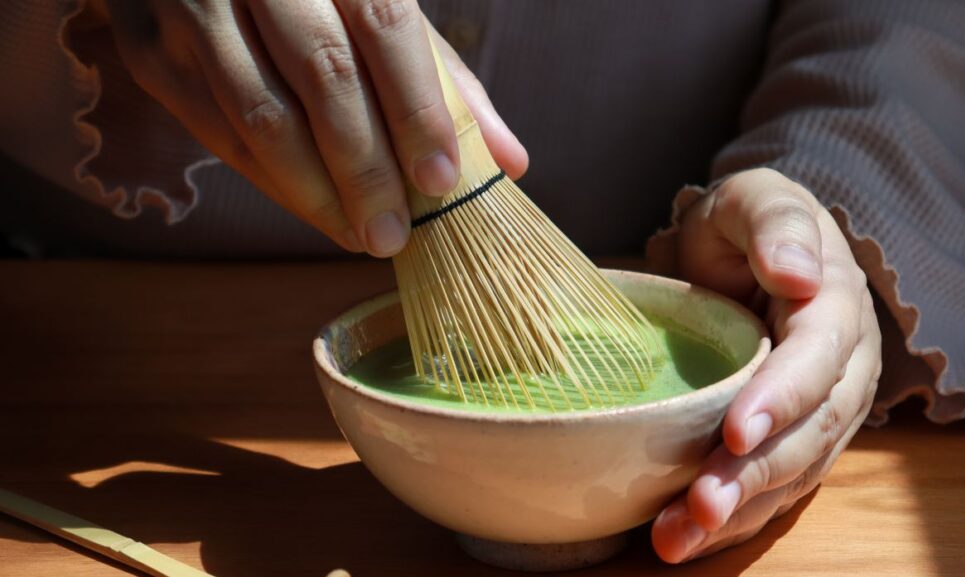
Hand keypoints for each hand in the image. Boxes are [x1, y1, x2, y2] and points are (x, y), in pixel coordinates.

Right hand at [94, 0, 527, 255]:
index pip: (387, 27)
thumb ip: (444, 79)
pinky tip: (312, 211)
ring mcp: (194, 2)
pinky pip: (215, 133)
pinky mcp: (150, 47)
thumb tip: (510, 160)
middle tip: (394, 235)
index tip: (443, 181)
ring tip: (359, 236)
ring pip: (261, 114)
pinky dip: (270, 183)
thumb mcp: (379, 10)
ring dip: (315, 192)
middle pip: (323, 76)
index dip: (417, 108)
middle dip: (365, 168)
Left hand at [651, 168, 881, 562]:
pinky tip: (688, 537)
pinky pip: (771, 487)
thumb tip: (799, 274)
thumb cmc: (746, 222)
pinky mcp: (791, 439)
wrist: (745, 252)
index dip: (783, 398)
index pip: (818, 360)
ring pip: (791, 472)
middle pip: (809, 433)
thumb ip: (775, 224)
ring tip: (678, 537)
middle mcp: (840, 370)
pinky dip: (733, 517)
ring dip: (739, 510)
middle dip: (755, 474)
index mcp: (836, 309)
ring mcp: (819, 411)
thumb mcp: (755, 199)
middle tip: (699, 504)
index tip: (738, 431)